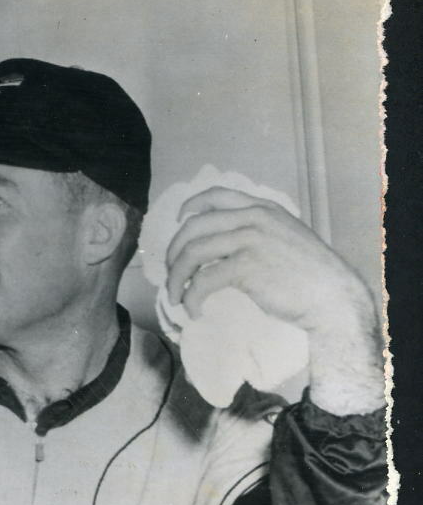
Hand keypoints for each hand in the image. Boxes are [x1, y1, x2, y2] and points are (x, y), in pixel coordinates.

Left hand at [166, 187, 382, 412]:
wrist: (334, 297)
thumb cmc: (310, 274)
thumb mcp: (285, 236)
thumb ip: (257, 230)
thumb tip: (220, 241)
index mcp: (263, 208)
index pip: (216, 195)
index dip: (190, 205)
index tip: (179, 219)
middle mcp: (254, 218)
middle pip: (194, 227)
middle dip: (174, 251)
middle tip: (170, 272)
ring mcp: (251, 240)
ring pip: (193, 253)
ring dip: (176, 278)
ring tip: (175, 296)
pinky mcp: (247, 267)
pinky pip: (204, 280)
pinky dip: (192, 297)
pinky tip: (194, 309)